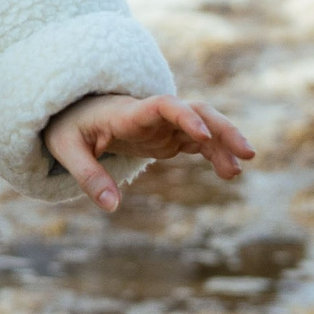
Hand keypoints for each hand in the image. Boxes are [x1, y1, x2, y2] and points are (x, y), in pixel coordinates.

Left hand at [43, 93, 254, 211]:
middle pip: (195, 110)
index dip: (184, 116)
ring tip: (238, 171)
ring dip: (225, 142)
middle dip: (222, 128)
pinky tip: (229, 172)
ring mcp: (163, 125)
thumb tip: (111, 207)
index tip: (202, 135)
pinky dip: (216, 153)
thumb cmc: (67, 127)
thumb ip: (88, 175)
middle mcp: (151, 114)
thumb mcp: (66, 149)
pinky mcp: (167, 137)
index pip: (162, 106)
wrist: (71, 114)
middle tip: (247, 153)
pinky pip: (199, 141)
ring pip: (204, 125)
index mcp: (128, 113)